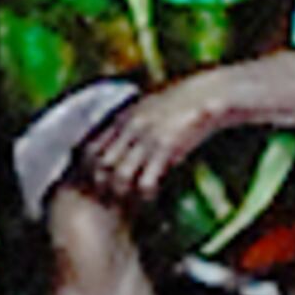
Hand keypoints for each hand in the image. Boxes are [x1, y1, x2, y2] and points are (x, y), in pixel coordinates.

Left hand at [80, 64, 236, 206]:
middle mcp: (130, 127)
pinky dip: (145, 192)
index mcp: (123, 117)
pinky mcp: (166, 147)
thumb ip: (131, 124)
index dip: (88, 169)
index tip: (93, 183)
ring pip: (120, 173)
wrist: (207, 93)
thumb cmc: (178, 105)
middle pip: (101, 162)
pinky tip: (150, 195)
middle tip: (108, 197)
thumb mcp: (147, 108)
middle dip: (101, 184)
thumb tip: (120, 144)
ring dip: (122, 191)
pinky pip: (146, 179)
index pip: (92, 146)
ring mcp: (147, 137)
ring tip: (129, 200)